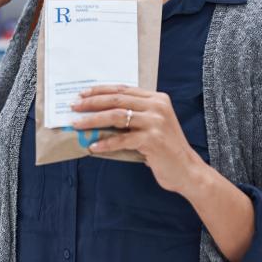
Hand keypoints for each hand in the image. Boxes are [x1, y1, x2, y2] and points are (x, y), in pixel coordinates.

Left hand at [70, 85, 207, 195]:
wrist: (188, 170)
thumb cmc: (165, 149)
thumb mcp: (151, 126)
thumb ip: (133, 116)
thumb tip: (99, 114)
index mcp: (157, 99)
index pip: (122, 90)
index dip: (99, 91)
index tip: (82, 94)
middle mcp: (157, 106)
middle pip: (116, 100)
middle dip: (91, 103)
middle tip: (73, 107)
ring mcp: (156, 122)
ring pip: (116, 116)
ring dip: (92, 121)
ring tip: (77, 125)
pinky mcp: (153, 140)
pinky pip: (122, 140)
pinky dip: (105, 143)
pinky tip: (92, 146)